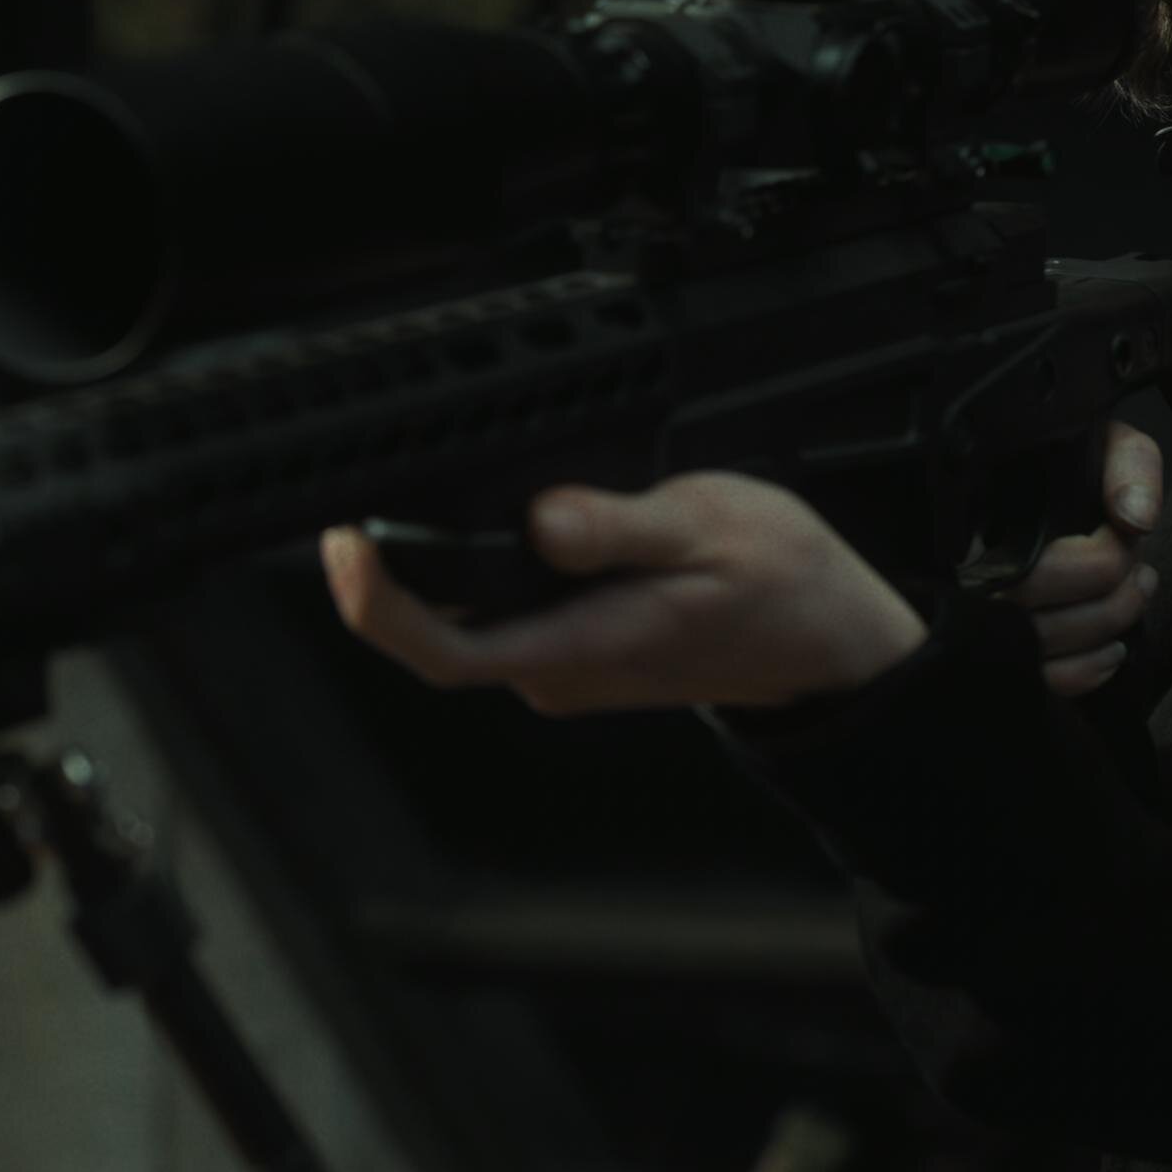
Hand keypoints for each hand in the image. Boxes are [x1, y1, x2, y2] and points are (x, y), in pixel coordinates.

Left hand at [319, 472, 928, 715]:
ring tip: (390, 505)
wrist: (827, 642)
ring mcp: (562, 664)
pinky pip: (497, 618)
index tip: (345, 544)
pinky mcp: (573, 649)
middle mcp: (557, 668)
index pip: (445, 649)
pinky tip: (469, 527)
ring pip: (463, 625)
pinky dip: (468, 576)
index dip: (377, 603)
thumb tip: (544, 518)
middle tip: (344, 503)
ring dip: (422, 573)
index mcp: (582, 645)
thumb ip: (618, 527)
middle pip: (434, 635)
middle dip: (381, 575)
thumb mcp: (707, 526)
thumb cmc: (780, 587)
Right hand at [998, 422, 1163, 697]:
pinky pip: (1042, 682)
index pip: (1036, 569)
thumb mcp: (1098, 438)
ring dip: (1108, 627)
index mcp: (982, 523)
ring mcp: (980, 622)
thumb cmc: (1059, 463)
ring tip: (1137, 592)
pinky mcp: (1002, 653)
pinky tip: (1112, 648)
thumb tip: (1135, 520)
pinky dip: (1088, 670)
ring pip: (1043, 652)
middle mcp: (970, 580)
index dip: (1100, 561)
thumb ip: (1125, 462)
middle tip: (1142, 571)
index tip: (1126, 535)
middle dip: (1112, 596)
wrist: (1024, 478)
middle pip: (1041, 617)